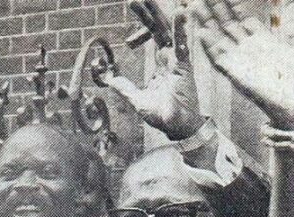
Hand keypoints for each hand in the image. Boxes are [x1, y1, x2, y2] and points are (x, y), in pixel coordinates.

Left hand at [103, 12, 205, 140]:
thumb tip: (109, 80)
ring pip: (167, 33)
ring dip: (159, 16)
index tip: (135, 6)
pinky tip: (180, 13)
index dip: (143, 23)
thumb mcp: (137, 100)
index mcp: (161, 65)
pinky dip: (181, 29)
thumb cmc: (162, 116)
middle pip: (158, 30)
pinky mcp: (184, 67)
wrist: (177, 127)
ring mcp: (177, 62)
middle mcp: (170, 59)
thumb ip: (124, 88)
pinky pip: (182, 45)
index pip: (150, 37)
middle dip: (148, 14)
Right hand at [191, 0, 293, 131]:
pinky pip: (219, 58)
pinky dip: (209, 45)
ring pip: (219, 36)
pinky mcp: (236, 73)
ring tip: (195, 5)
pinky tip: (201, 32)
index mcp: (264, 42)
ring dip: (207, 21)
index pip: (242, 17)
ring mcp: (241, 60)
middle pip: (227, 23)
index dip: (233, 3)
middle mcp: (249, 49)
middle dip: (216, 7)